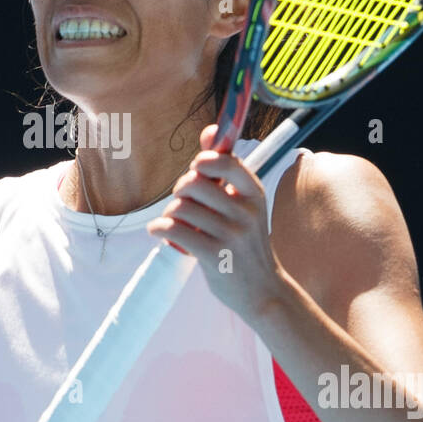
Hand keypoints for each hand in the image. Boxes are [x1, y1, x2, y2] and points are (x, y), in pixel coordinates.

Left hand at [146, 125, 282, 321]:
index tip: (197, 171)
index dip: (202, 162)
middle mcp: (246, 212)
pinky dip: (160, 228)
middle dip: (180, 189)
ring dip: (170, 214)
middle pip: (193, 182)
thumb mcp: (244, 204)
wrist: (263, 290)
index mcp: (254, 193)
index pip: (224, 162)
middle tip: (183, 201)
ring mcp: (231, 235)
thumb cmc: (247, 242)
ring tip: (176, 223)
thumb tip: (210, 130)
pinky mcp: (214, 256)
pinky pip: (173, 230)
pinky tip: (160, 231)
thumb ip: (225, 168)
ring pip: (180, 207)